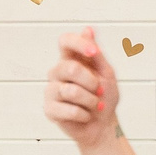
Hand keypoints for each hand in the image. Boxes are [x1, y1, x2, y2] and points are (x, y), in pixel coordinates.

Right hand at [44, 27, 119, 147]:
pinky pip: (69, 110)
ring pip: (71, 91)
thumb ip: (96, 53)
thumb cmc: (105, 97)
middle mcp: (57, 72)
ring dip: (91, 101)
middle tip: (99, 91)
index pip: (65, 41)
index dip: (78, 43)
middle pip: (70, 68)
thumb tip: (88, 29)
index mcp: (70, 59)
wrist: (103, 125)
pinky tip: (85, 116)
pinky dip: (84, 115)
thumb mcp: (106, 73)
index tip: (94, 52)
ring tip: (95, 105)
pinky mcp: (49, 109)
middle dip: (92, 82)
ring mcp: (51, 90)